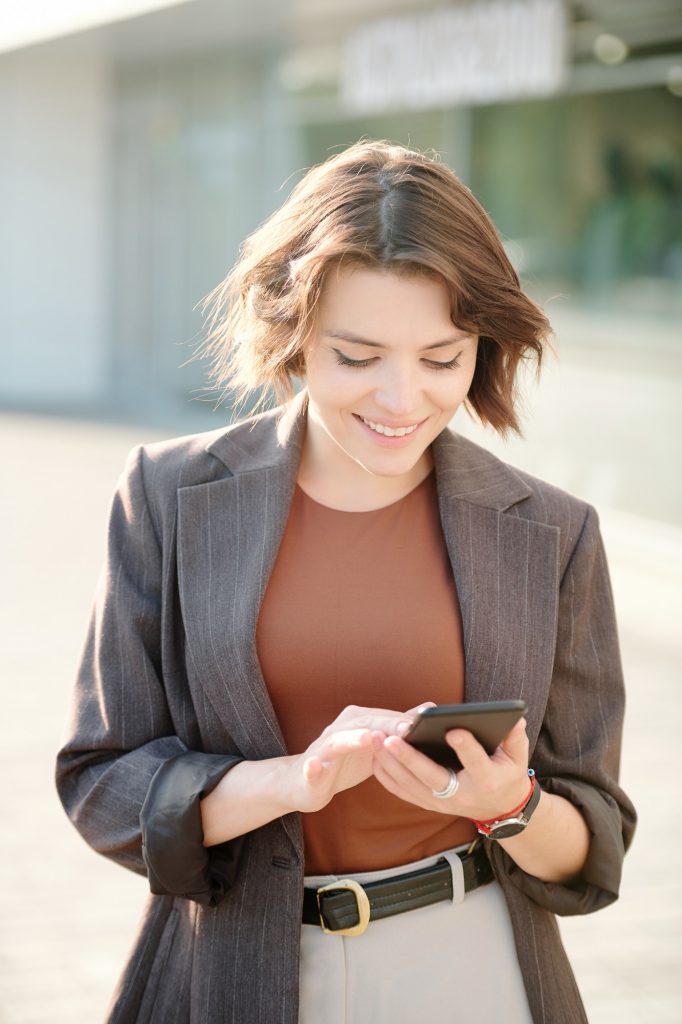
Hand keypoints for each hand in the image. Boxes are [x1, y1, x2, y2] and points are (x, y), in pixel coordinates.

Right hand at [282, 703, 427, 813]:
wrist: (307, 782)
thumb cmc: (346, 760)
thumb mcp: (374, 745)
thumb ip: (397, 726)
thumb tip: (428, 708)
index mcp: (356, 722)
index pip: (383, 717)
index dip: (403, 720)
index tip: (426, 722)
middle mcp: (340, 729)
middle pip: (364, 724)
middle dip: (384, 725)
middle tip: (406, 728)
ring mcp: (323, 748)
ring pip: (338, 741)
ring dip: (351, 739)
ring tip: (367, 738)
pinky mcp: (310, 769)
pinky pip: (311, 767)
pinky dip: (313, 766)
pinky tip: (315, 765)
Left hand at [372, 717, 531, 818]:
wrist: (499, 810)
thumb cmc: (506, 774)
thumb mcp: (517, 757)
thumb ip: (515, 738)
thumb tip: (516, 718)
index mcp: (487, 780)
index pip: (476, 762)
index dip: (466, 747)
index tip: (454, 730)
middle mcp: (462, 794)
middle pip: (432, 777)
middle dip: (410, 758)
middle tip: (391, 738)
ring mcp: (442, 802)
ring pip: (411, 786)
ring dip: (390, 764)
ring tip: (376, 740)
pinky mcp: (429, 804)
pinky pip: (402, 792)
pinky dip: (386, 776)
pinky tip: (374, 757)